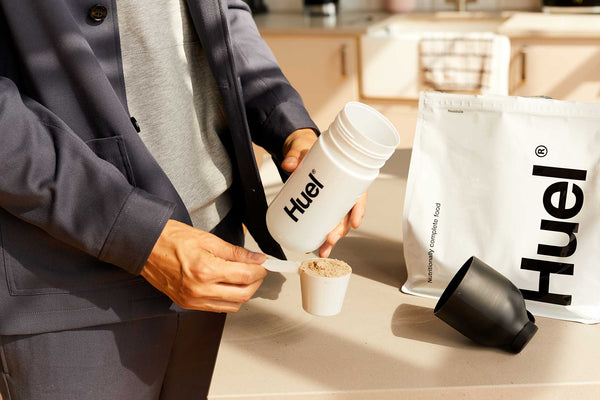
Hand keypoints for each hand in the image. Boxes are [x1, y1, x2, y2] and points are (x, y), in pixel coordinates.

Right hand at [141, 219, 266, 312]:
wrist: (145, 246)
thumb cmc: (171, 238)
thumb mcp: (208, 239)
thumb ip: (235, 252)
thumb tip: (257, 259)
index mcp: (206, 270)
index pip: (246, 276)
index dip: (260, 270)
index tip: (263, 264)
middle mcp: (200, 289)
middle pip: (243, 294)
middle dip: (256, 282)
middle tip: (257, 270)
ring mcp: (193, 299)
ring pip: (232, 305)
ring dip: (244, 292)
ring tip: (244, 277)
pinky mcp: (188, 304)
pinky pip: (217, 307)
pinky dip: (228, 299)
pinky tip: (229, 285)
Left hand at [281, 128, 367, 257]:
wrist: (300, 150)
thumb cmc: (310, 149)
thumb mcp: (303, 149)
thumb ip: (295, 155)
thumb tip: (289, 164)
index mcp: (346, 177)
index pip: (358, 196)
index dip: (358, 211)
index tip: (354, 222)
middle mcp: (342, 192)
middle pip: (347, 215)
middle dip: (340, 231)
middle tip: (330, 239)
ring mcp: (331, 201)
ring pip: (337, 223)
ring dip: (332, 239)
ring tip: (323, 251)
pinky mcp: (320, 206)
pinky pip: (325, 223)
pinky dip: (322, 236)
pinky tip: (317, 247)